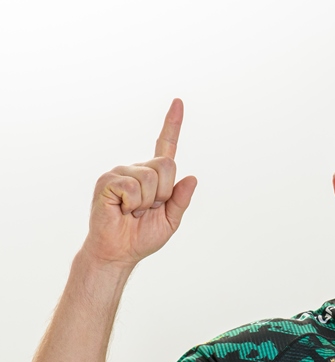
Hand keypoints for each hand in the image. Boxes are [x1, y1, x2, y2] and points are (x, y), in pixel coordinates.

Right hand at [82, 98, 196, 266]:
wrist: (119, 252)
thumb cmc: (141, 237)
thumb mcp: (170, 220)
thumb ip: (181, 200)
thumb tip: (192, 177)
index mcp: (153, 177)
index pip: (165, 147)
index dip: (172, 125)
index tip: (178, 102)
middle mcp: (137, 169)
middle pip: (166, 166)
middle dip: (164, 194)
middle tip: (147, 209)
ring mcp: (121, 172)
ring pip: (151, 178)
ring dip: (147, 202)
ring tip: (133, 211)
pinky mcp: (107, 181)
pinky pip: (132, 186)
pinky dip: (132, 203)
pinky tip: (122, 210)